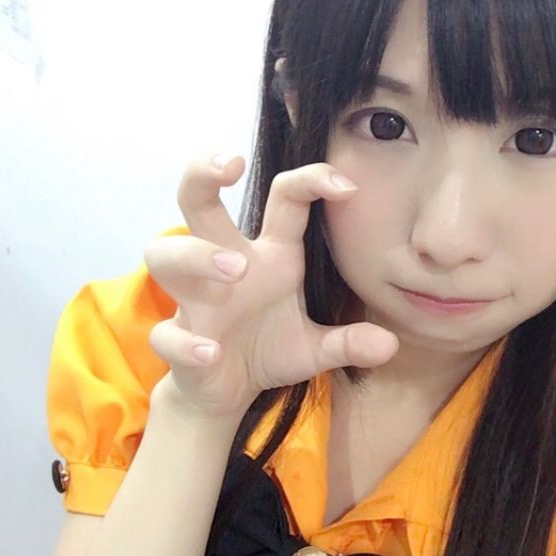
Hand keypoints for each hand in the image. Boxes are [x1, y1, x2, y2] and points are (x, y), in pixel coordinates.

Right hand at [145, 154, 398, 419]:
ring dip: (198, 255)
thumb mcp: (316, 348)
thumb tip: (389, 343)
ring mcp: (195, 300)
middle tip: (230, 163)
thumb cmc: (268, 350)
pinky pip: (168, 334)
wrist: (225, 392)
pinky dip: (187, 341)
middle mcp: (226, 264)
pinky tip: (212, 352)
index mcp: (269, 255)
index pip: (284, 199)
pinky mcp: (178, 340)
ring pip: (166, 256)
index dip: (311, 180)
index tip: (346, 184)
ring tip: (236, 268)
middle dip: (203, 174)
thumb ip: (348, 342)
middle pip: (197, 202)